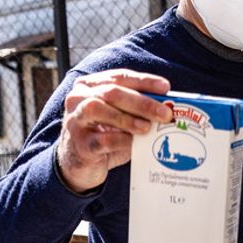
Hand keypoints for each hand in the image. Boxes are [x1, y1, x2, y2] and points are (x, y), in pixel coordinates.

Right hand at [54, 70, 173, 191]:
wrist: (80, 165)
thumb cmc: (105, 135)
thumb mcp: (120, 118)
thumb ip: (136, 110)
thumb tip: (167, 108)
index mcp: (90, 85)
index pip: (119, 77)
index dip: (144, 81)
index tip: (165, 87)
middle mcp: (78, 98)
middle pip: (111, 92)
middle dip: (142, 102)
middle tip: (165, 113)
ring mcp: (75, 120)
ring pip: (98, 109)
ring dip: (128, 118)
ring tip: (147, 127)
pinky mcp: (79, 144)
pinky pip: (101, 139)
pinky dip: (120, 139)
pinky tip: (133, 143)